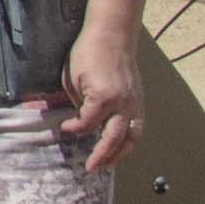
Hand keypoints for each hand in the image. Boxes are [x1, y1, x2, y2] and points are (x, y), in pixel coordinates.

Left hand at [54, 19, 142, 167]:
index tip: (65, 127)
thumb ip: (77, 102)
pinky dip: (130, 139)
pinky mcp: (139, 100)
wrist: (112, 35)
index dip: (73, 128)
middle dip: (101, 156)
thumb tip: (77, 119)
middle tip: (91, 168)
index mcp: (102, 99)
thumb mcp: (72, 78)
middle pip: (113, 139)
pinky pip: (137, 126)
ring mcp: (134, 103)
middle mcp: (122, 105)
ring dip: (121, 153)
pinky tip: (122, 146)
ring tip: (110, 165)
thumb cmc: (88, 53)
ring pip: (131, 137)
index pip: (86, 125)